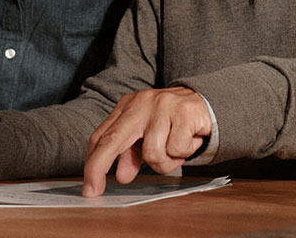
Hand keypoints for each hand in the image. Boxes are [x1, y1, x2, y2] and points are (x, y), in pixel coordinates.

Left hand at [82, 87, 210, 196]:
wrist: (207, 102)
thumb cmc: (173, 122)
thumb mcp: (148, 136)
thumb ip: (133, 153)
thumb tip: (121, 176)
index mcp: (127, 107)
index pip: (102, 136)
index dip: (92, 162)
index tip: (88, 187)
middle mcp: (140, 103)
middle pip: (113, 139)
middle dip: (99, 167)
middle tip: (93, 191)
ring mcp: (161, 106)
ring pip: (152, 153)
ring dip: (166, 161)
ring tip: (176, 150)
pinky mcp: (183, 112)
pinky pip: (176, 148)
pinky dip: (184, 152)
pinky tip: (189, 139)